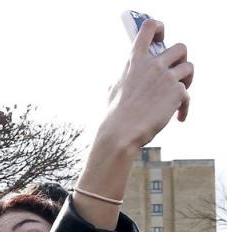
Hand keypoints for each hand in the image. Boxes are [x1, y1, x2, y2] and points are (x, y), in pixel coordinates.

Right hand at [106, 19, 193, 147]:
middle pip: (180, 47)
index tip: (161, 37)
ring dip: (187, 79)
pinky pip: (188, 96)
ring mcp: (166, 78)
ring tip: (180, 92)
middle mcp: (153, 65)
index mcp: (135, 61)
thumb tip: (124, 77)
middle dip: (182, 58)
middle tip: (176, 71)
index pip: (149, 28)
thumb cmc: (114, 115)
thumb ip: (125, 78)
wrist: (122, 133)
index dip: (159, 28)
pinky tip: (178, 117)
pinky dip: (183, 108)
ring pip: (189, 68)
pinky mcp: (177, 93)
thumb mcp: (114, 89)